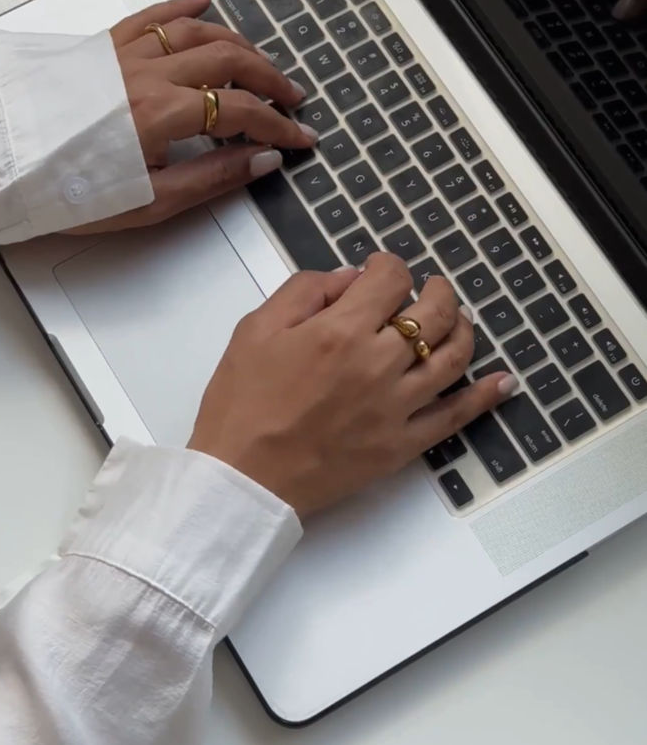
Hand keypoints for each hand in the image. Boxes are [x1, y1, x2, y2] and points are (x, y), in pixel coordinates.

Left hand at [70, 0, 315, 232]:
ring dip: (238, 43)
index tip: (300, 138)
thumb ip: (212, 177)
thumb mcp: (149, 201)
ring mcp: (123, 54)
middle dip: (269, 78)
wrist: (1, 165)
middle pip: (228, 60)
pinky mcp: (101, 47)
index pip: (241, 112)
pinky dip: (182, 5)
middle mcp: (146, 74)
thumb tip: (261, 159)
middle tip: (291, 98)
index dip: (279, 125)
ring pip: (196, 31)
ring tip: (261, 61)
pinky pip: (151, 15)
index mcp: (160, 114)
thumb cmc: (66, 191)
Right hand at [190, 254, 516, 516]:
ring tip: (459, 320)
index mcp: (341, 330)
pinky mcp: (401, 444)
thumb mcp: (256, 328)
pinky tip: (502, 382)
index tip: (381, 271)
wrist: (242, 478)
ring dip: (464, 330)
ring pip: (454, 357)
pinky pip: (455, 417)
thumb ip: (305, 292)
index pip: (390, 279)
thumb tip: (348, 278)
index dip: (389, 266)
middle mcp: (378, 363)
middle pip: (433, 312)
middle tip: (431, 288)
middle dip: (437, 291)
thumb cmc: (241, 404)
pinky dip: (484, 397)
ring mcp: (396, 406)